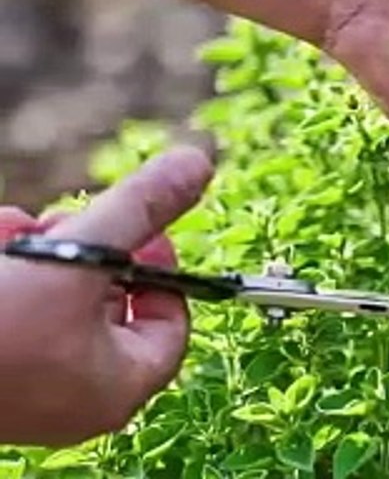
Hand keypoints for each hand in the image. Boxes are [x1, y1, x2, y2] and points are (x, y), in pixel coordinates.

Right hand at [0, 147, 212, 446]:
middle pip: (106, 303)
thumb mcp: (79, 255)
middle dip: (82, 248)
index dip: (160, 267)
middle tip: (61, 223)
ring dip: (32, 251)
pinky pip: (13, 307)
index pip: (170, 322)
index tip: (137, 229)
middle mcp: (75, 397)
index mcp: (117, 387)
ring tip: (9, 234)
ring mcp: (26, 387)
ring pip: (51, 297)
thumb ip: (140, 208)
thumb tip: (197, 163)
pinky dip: (4, 267)